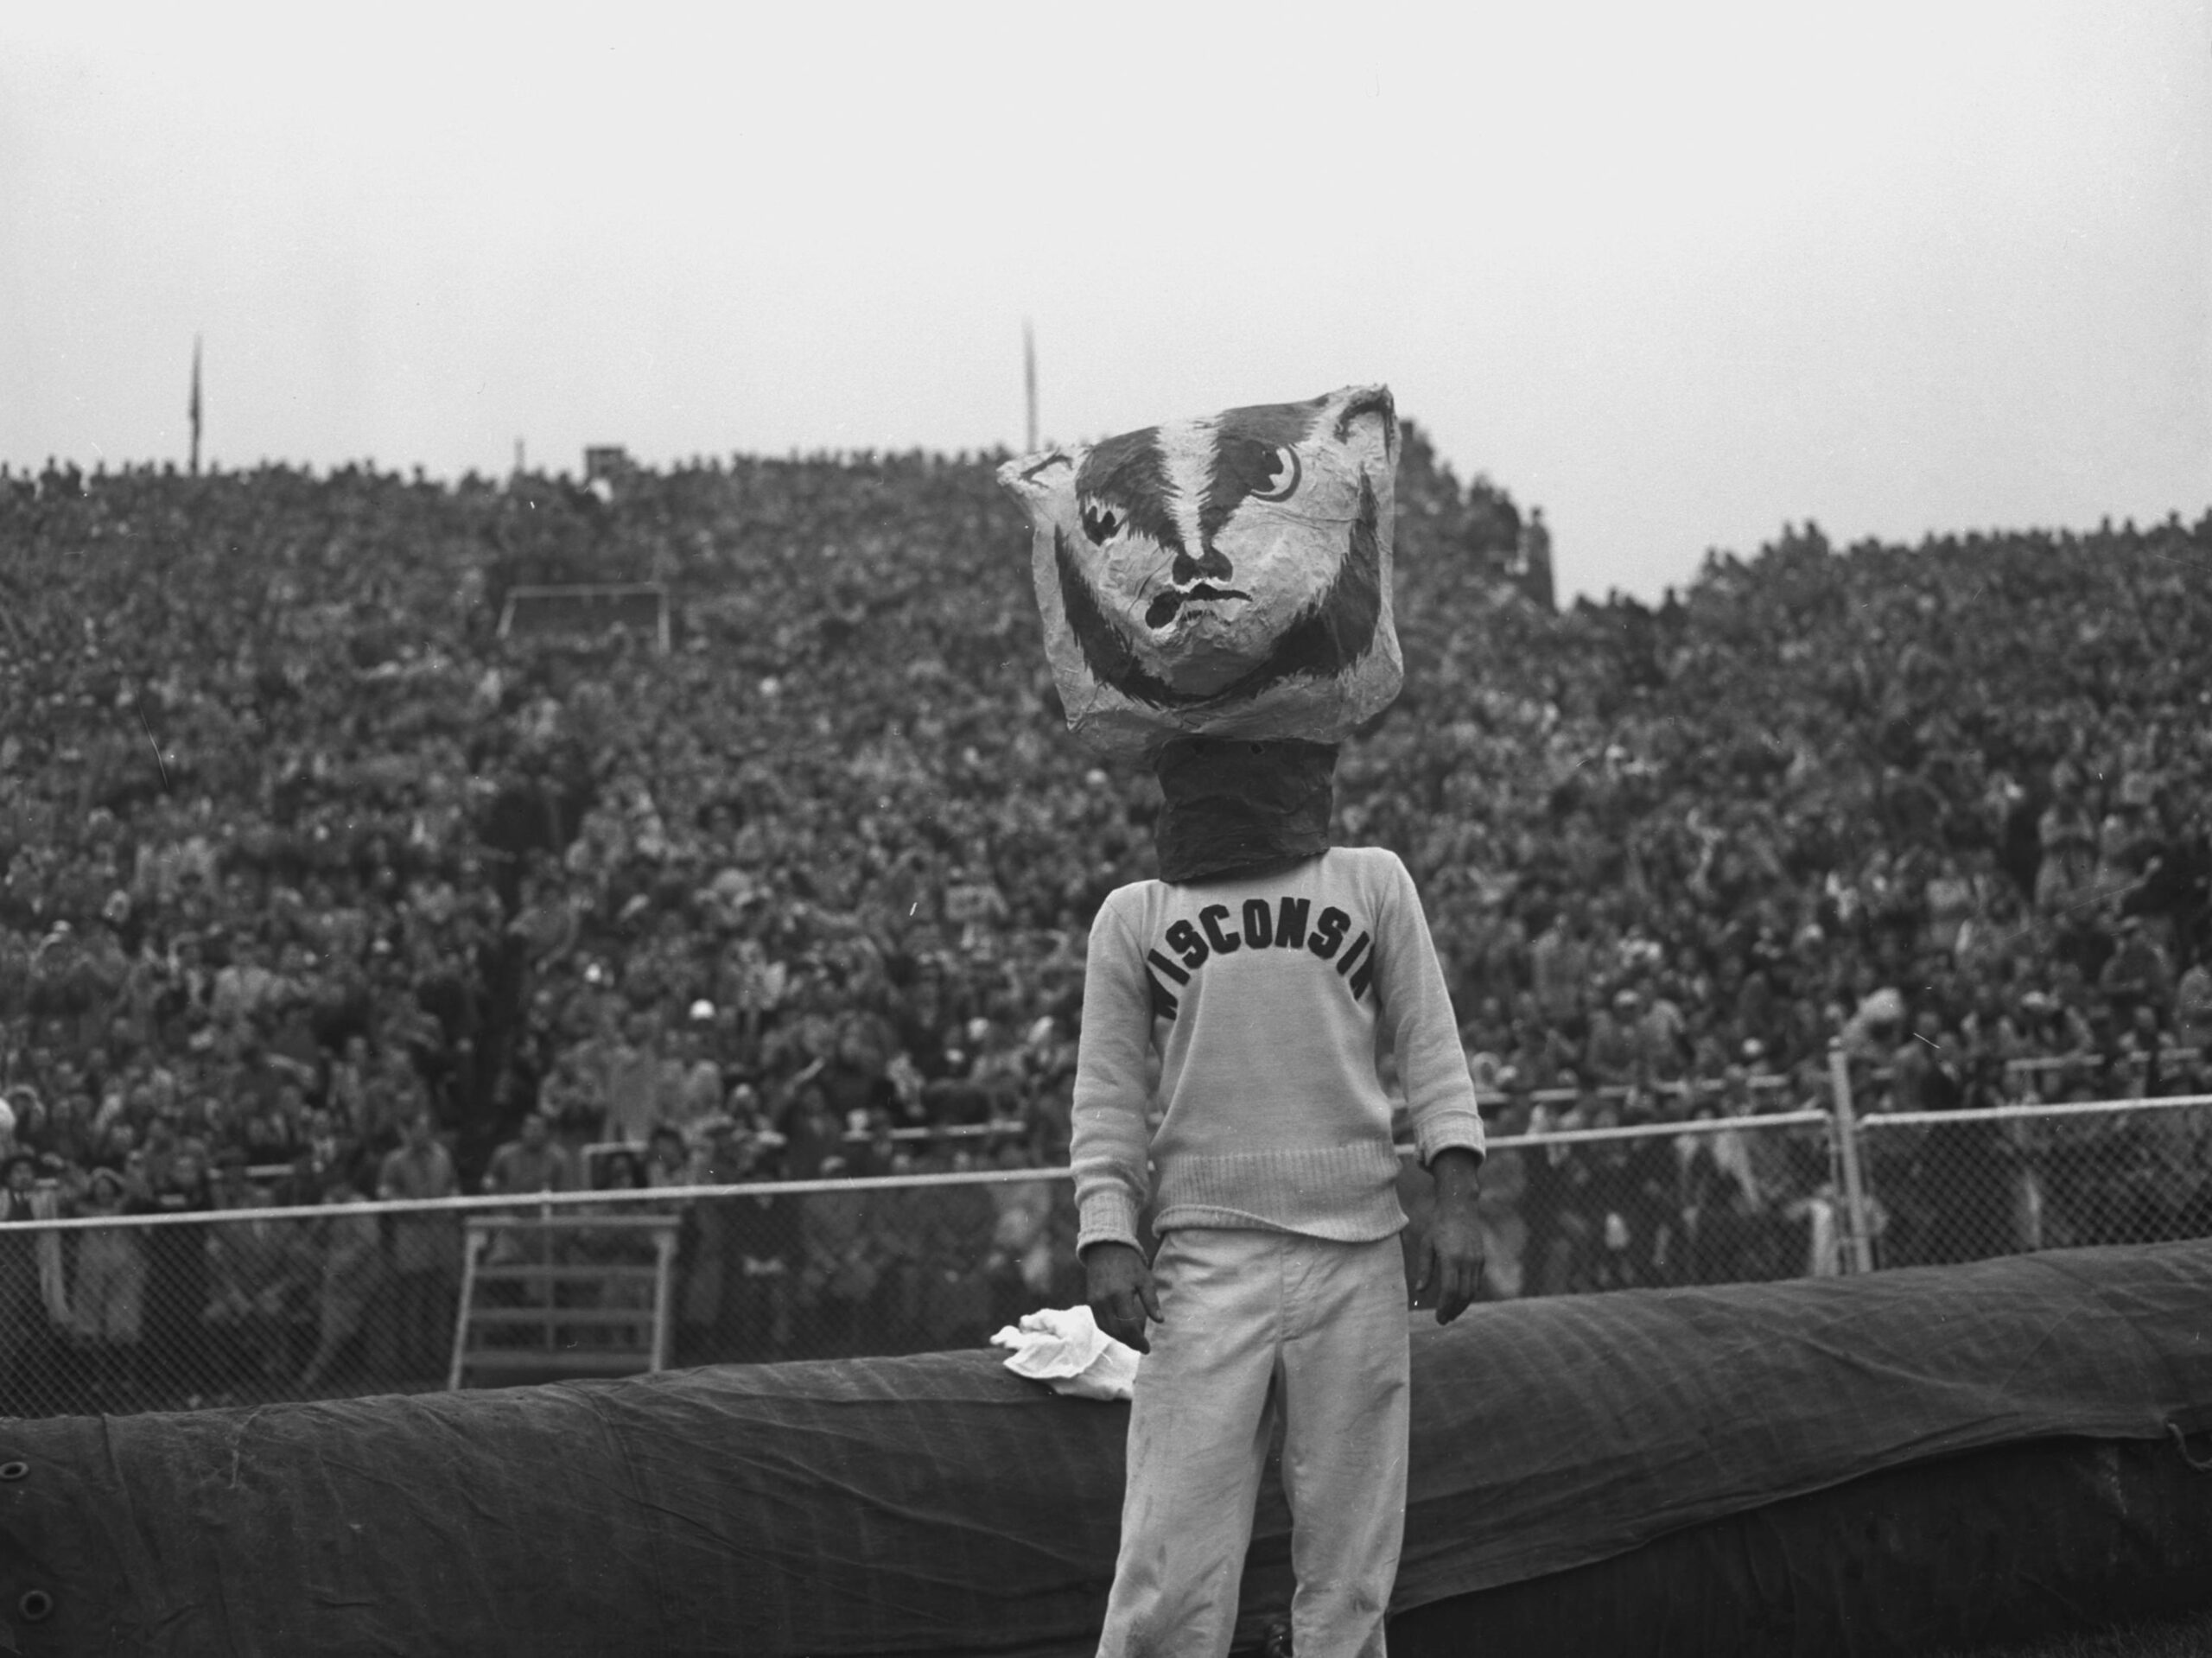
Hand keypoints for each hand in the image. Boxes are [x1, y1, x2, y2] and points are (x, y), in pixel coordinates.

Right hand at [1084, 1241, 1160, 1353]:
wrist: (1106, 1248)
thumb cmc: (1129, 1263)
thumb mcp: (1145, 1279)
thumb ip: (1151, 1301)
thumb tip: (1160, 1321)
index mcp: (1120, 1295)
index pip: (1129, 1326)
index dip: (1138, 1340)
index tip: (1147, 1348)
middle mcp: (1104, 1300)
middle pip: (1117, 1331)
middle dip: (1130, 1342)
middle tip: (1142, 1346)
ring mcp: (1095, 1301)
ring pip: (1107, 1329)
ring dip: (1120, 1338)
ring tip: (1133, 1341)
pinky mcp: (1090, 1300)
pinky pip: (1100, 1322)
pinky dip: (1110, 1330)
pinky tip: (1120, 1331)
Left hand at [1418, 1148, 1486, 1324]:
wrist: (1460, 1208)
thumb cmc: (1439, 1225)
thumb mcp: (1426, 1245)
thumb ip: (1424, 1269)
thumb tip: (1420, 1291)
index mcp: (1451, 1257)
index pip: (1450, 1290)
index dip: (1444, 1307)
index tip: (1439, 1318)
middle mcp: (1467, 1261)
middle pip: (1463, 1295)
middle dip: (1454, 1310)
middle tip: (1444, 1320)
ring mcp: (1477, 1260)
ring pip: (1472, 1291)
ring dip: (1462, 1305)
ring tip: (1451, 1313)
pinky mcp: (1482, 1259)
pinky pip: (1476, 1282)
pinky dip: (1468, 1294)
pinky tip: (1459, 1299)